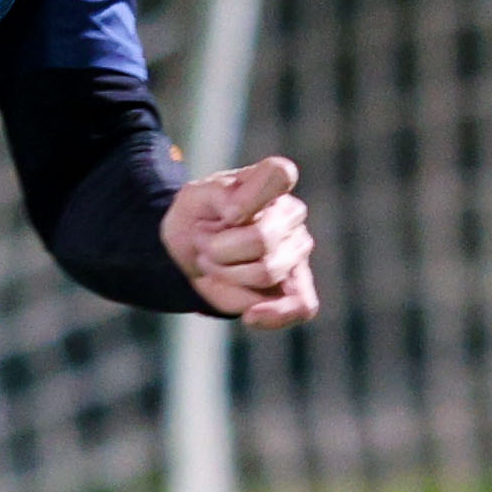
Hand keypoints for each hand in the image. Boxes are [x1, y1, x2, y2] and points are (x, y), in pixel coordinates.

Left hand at [162, 156, 317, 330]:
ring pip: (265, 273)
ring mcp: (297, 252)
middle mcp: (292, 215)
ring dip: (226, 275)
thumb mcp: (196, 196)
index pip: (280, 174)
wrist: (190, 253)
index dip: (247, 200)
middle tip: (205, 245)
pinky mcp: (297, 287)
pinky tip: (250, 316)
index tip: (226, 213)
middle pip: (261, 239)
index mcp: (273, 183)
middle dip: (219, 249)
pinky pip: (301, 306)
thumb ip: (221, 194)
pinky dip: (273, 315)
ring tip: (216, 264)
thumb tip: (242, 214)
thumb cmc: (198, 219)